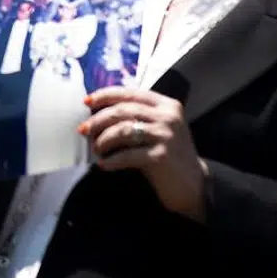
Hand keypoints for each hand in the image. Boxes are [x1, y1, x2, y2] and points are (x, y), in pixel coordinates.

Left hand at [80, 87, 206, 221]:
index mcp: (167, 105)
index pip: (130, 93)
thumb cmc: (167, 154)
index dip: (105, 95)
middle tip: (83, 130)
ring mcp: (166, 136)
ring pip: (122, 130)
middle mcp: (168, 117)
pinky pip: (127, 155)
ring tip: (96, 149)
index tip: (86, 102)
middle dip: (98, 120)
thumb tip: (96, 112)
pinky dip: (111, 160)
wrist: (193, 184)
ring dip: (103, 140)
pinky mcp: (161, 156)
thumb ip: (136, 116)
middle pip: (122, 111)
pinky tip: (103, 164)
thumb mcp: (156, 128)